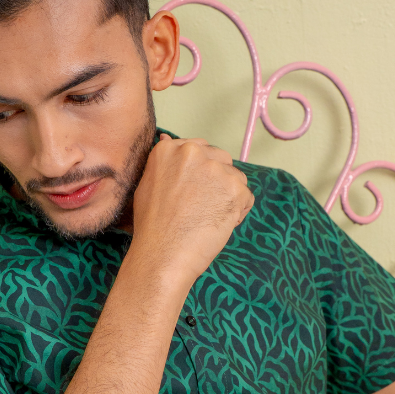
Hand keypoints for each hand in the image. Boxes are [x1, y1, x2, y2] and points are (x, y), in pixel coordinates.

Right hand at [129, 134, 253, 285]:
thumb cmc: (153, 227)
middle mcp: (193, 152)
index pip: (199, 150)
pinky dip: (237, 213)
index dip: (200, 174)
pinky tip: (216, 225)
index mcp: (170, 149)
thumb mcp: (148, 184)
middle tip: (200, 208)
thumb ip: (165, 162)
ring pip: (235, 179)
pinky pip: (246, 198)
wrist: (162, 254)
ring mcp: (216, 169)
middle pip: (221, 160)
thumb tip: (167, 139)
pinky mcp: (235, 189)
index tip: (193, 191)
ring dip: (228, 197)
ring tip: (206, 219)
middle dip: (217, 182)